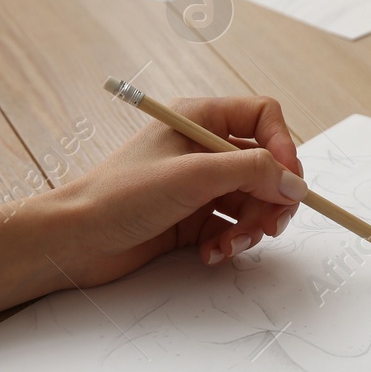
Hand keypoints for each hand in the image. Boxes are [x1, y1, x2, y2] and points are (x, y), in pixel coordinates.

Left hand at [48, 96, 306, 284]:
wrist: (76, 239)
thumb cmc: (120, 195)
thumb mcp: (193, 175)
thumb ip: (251, 173)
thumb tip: (294, 183)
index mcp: (200, 118)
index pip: (263, 118)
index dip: (283, 147)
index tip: (288, 183)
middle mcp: (203, 148)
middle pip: (265, 166)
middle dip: (270, 199)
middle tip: (269, 227)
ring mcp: (199, 184)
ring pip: (252, 201)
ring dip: (249, 227)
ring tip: (229, 245)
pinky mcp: (193, 217)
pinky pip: (232, 226)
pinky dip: (230, 242)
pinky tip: (211, 253)